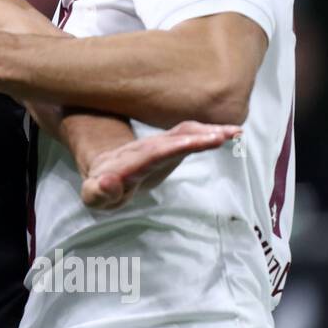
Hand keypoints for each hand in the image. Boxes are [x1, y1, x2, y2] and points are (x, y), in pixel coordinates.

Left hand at [80, 120, 240, 209]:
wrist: (104, 170)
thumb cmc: (100, 187)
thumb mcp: (93, 196)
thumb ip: (98, 193)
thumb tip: (106, 183)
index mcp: (129, 163)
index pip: (149, 155)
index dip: (167, 149)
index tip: (186, 144)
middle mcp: (146, 149)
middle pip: (171, 140)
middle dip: (194, 137)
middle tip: (220, 136)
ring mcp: (159, 145)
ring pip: (183, 134)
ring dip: (207, 131)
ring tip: (234, 132)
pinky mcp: (171, 146)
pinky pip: (191, 136)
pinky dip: (210, 133)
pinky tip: (232, 133)